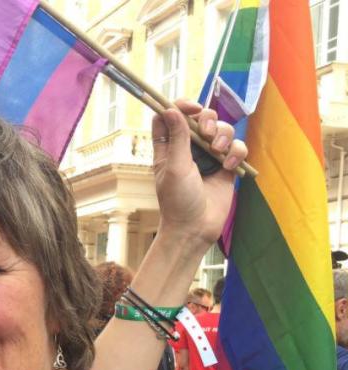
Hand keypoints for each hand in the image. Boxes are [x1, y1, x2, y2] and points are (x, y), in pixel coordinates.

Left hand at [151, 99, 247, 251]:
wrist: (196, 228)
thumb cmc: (178, 200)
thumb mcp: (174, 166)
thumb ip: (176, 137)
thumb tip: (169, 109)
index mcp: (168, 147)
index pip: (169, 115)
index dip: (179, 106)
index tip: (191, 108)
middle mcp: (188, 148)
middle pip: (201, 117)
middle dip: (208, 119)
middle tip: (206, 133)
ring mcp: (209, 156)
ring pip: (222, 129)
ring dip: (223, 135)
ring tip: (218, 152)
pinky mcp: (227, 165)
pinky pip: (237, 147)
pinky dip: (236, 152)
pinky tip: (229, 165)